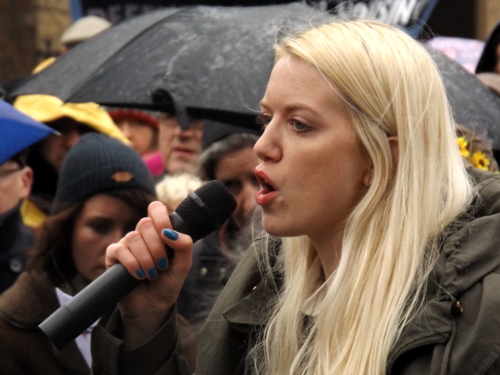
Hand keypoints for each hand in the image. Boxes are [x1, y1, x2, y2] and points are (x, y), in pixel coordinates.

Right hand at [105, 201, 192, 345]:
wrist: (152, 308)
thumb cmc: (167, 284)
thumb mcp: (183, 266)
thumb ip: (184, 246)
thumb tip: (170, 232)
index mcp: (159, 232)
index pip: (156, 208)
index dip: (161, 217)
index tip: (167, 235)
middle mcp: (142, 235)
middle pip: (145, 224)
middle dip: (156, 247)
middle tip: (161, 265)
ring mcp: (127, 244)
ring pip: (133, 237)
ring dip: (145, 259)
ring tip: (151, 274)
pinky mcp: (113, 257)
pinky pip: (119, 250)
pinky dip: (131, 263)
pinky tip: (138, 275)